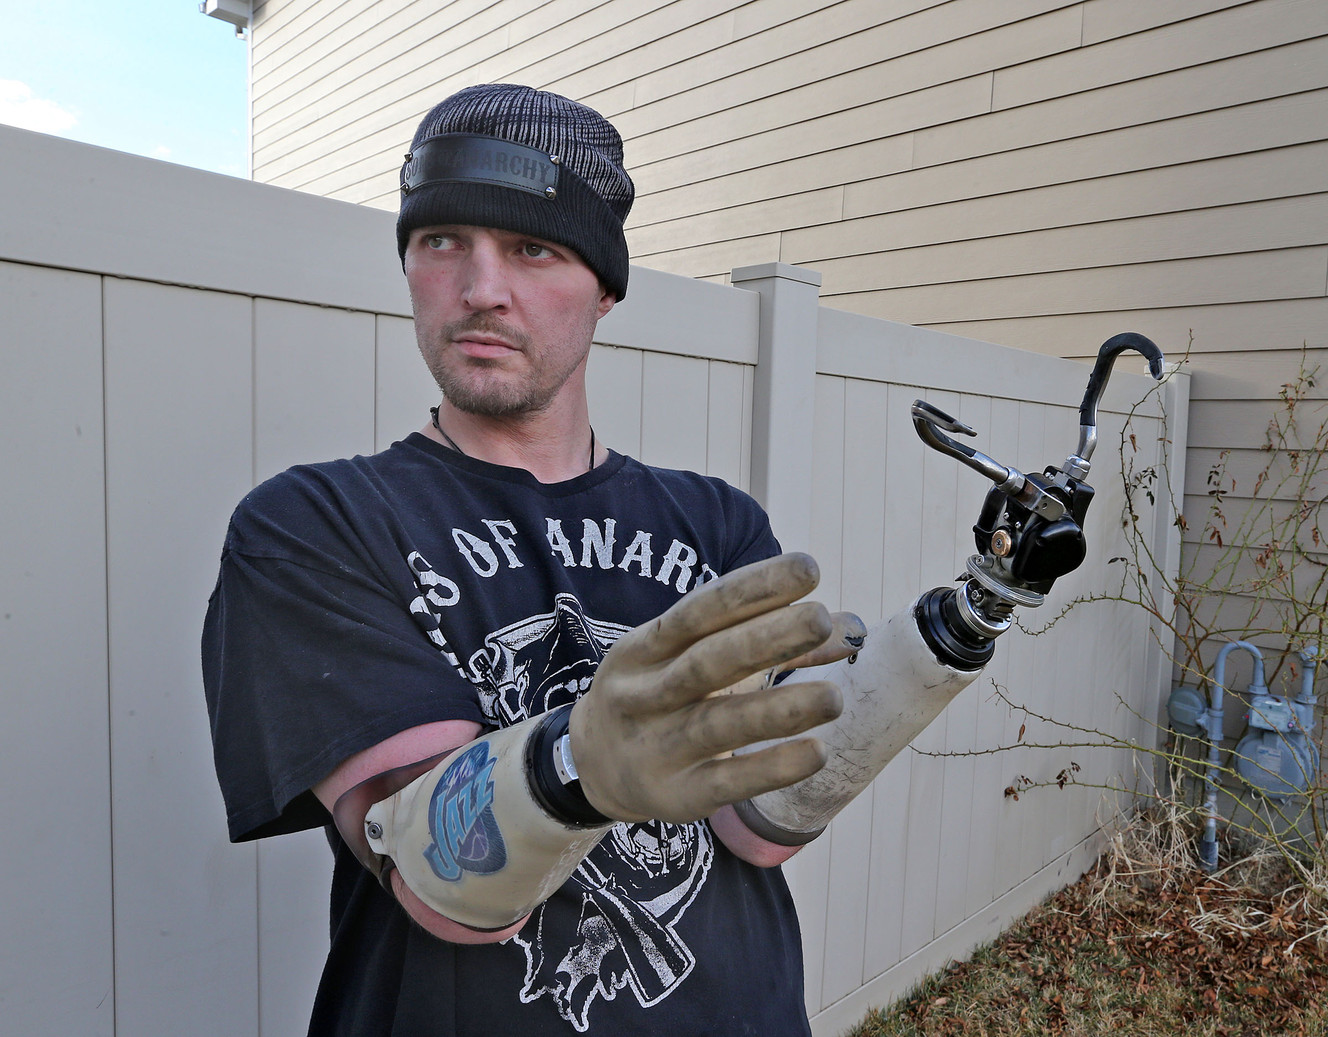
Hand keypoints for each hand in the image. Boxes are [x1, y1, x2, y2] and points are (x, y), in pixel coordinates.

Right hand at [568, 552, 844, 822]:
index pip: (699, 610)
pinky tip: (816, 753)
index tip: (807, 569)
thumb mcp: (694, 656)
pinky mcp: (677, 796)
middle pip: (707, 662)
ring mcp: (658, 747)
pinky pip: (726, 783)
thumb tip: (851, 626)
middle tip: (820, 618)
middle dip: (765, 639)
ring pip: (718, 725)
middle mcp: (645, 693)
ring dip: (778, 709)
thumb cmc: (663, 696)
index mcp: (646, 648)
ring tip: (834, 698)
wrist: (594, 766)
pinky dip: (772, 767)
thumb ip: (767, 638)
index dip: (752, 589)